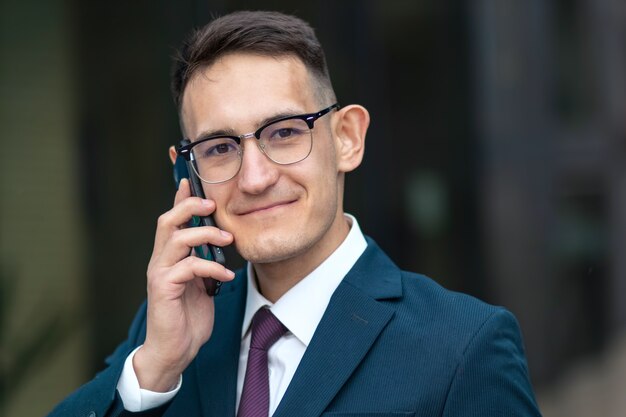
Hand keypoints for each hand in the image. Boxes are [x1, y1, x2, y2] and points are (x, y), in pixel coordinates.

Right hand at [133, 178, 234, 391]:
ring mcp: (160, 273)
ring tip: (228, 239)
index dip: (180, 195)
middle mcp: (161, 259)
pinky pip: (188, 267)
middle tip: (213, 205)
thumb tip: (219, 240)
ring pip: (175, 237)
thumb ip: (204, 259)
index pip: (172, 217)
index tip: (189, 175)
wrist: (175, 350)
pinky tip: (227, 276)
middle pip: (168, 219)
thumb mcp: (201, 281)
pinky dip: (211, 266)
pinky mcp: (163, 288)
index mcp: (170, 255)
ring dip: (205, 233)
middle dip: (190, 205)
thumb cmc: (188, 316)